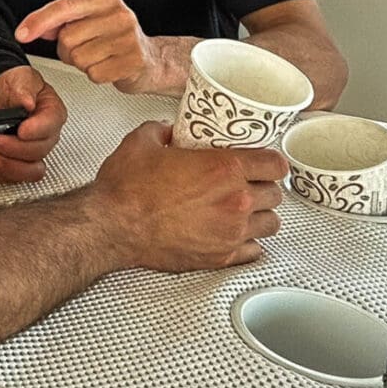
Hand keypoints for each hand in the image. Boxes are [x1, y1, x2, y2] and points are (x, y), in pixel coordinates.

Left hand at [0, 66, 67, 183]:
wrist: (2, 98)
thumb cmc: (16, 88)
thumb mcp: (21, 77)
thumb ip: (24, 87)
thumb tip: (27, 102)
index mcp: (52, 113)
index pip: (51, 125)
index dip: (37, 130)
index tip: (21, 130)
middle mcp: (47, 136)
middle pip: (39, 150)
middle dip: (13, 148)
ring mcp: (34, 152)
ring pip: (31, 170)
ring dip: (10, 167)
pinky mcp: (20, 163)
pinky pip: (17, 178)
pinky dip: (2, 174)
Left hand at [15, 0, 165, 93]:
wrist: (152, 60)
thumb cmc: (116, 40)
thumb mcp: (90, 22)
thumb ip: (61, 21)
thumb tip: (32, 28)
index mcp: (107, 0)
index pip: (64, 7)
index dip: (39, 20)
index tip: (22, 33)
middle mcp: (120, 15)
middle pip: (67, 38)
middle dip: (67, 50)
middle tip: (86, 49)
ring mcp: (128, 39)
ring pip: (79, 58)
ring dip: (82, 64)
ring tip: (99, 57)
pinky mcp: (133, 62)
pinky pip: (94, 74)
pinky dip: (96, 75)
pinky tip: (108, 67)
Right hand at [92, 122, 285, 271]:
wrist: (110, 226)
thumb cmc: (125, 189)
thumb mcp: (141, 142)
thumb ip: (161, 130)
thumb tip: (168, 131)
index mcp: (224, 169)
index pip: (275, 164)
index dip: (271, 161)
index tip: (264, 162)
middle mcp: (234, 202)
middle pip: (276, 194)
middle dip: (264, 187)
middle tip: (248, 184)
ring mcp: (230, 233)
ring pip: (271, 223)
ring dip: (261, 215)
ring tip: (244, 210)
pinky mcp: (219, 257)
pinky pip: (254, 251)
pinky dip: (248, 242)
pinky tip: (233, 234)